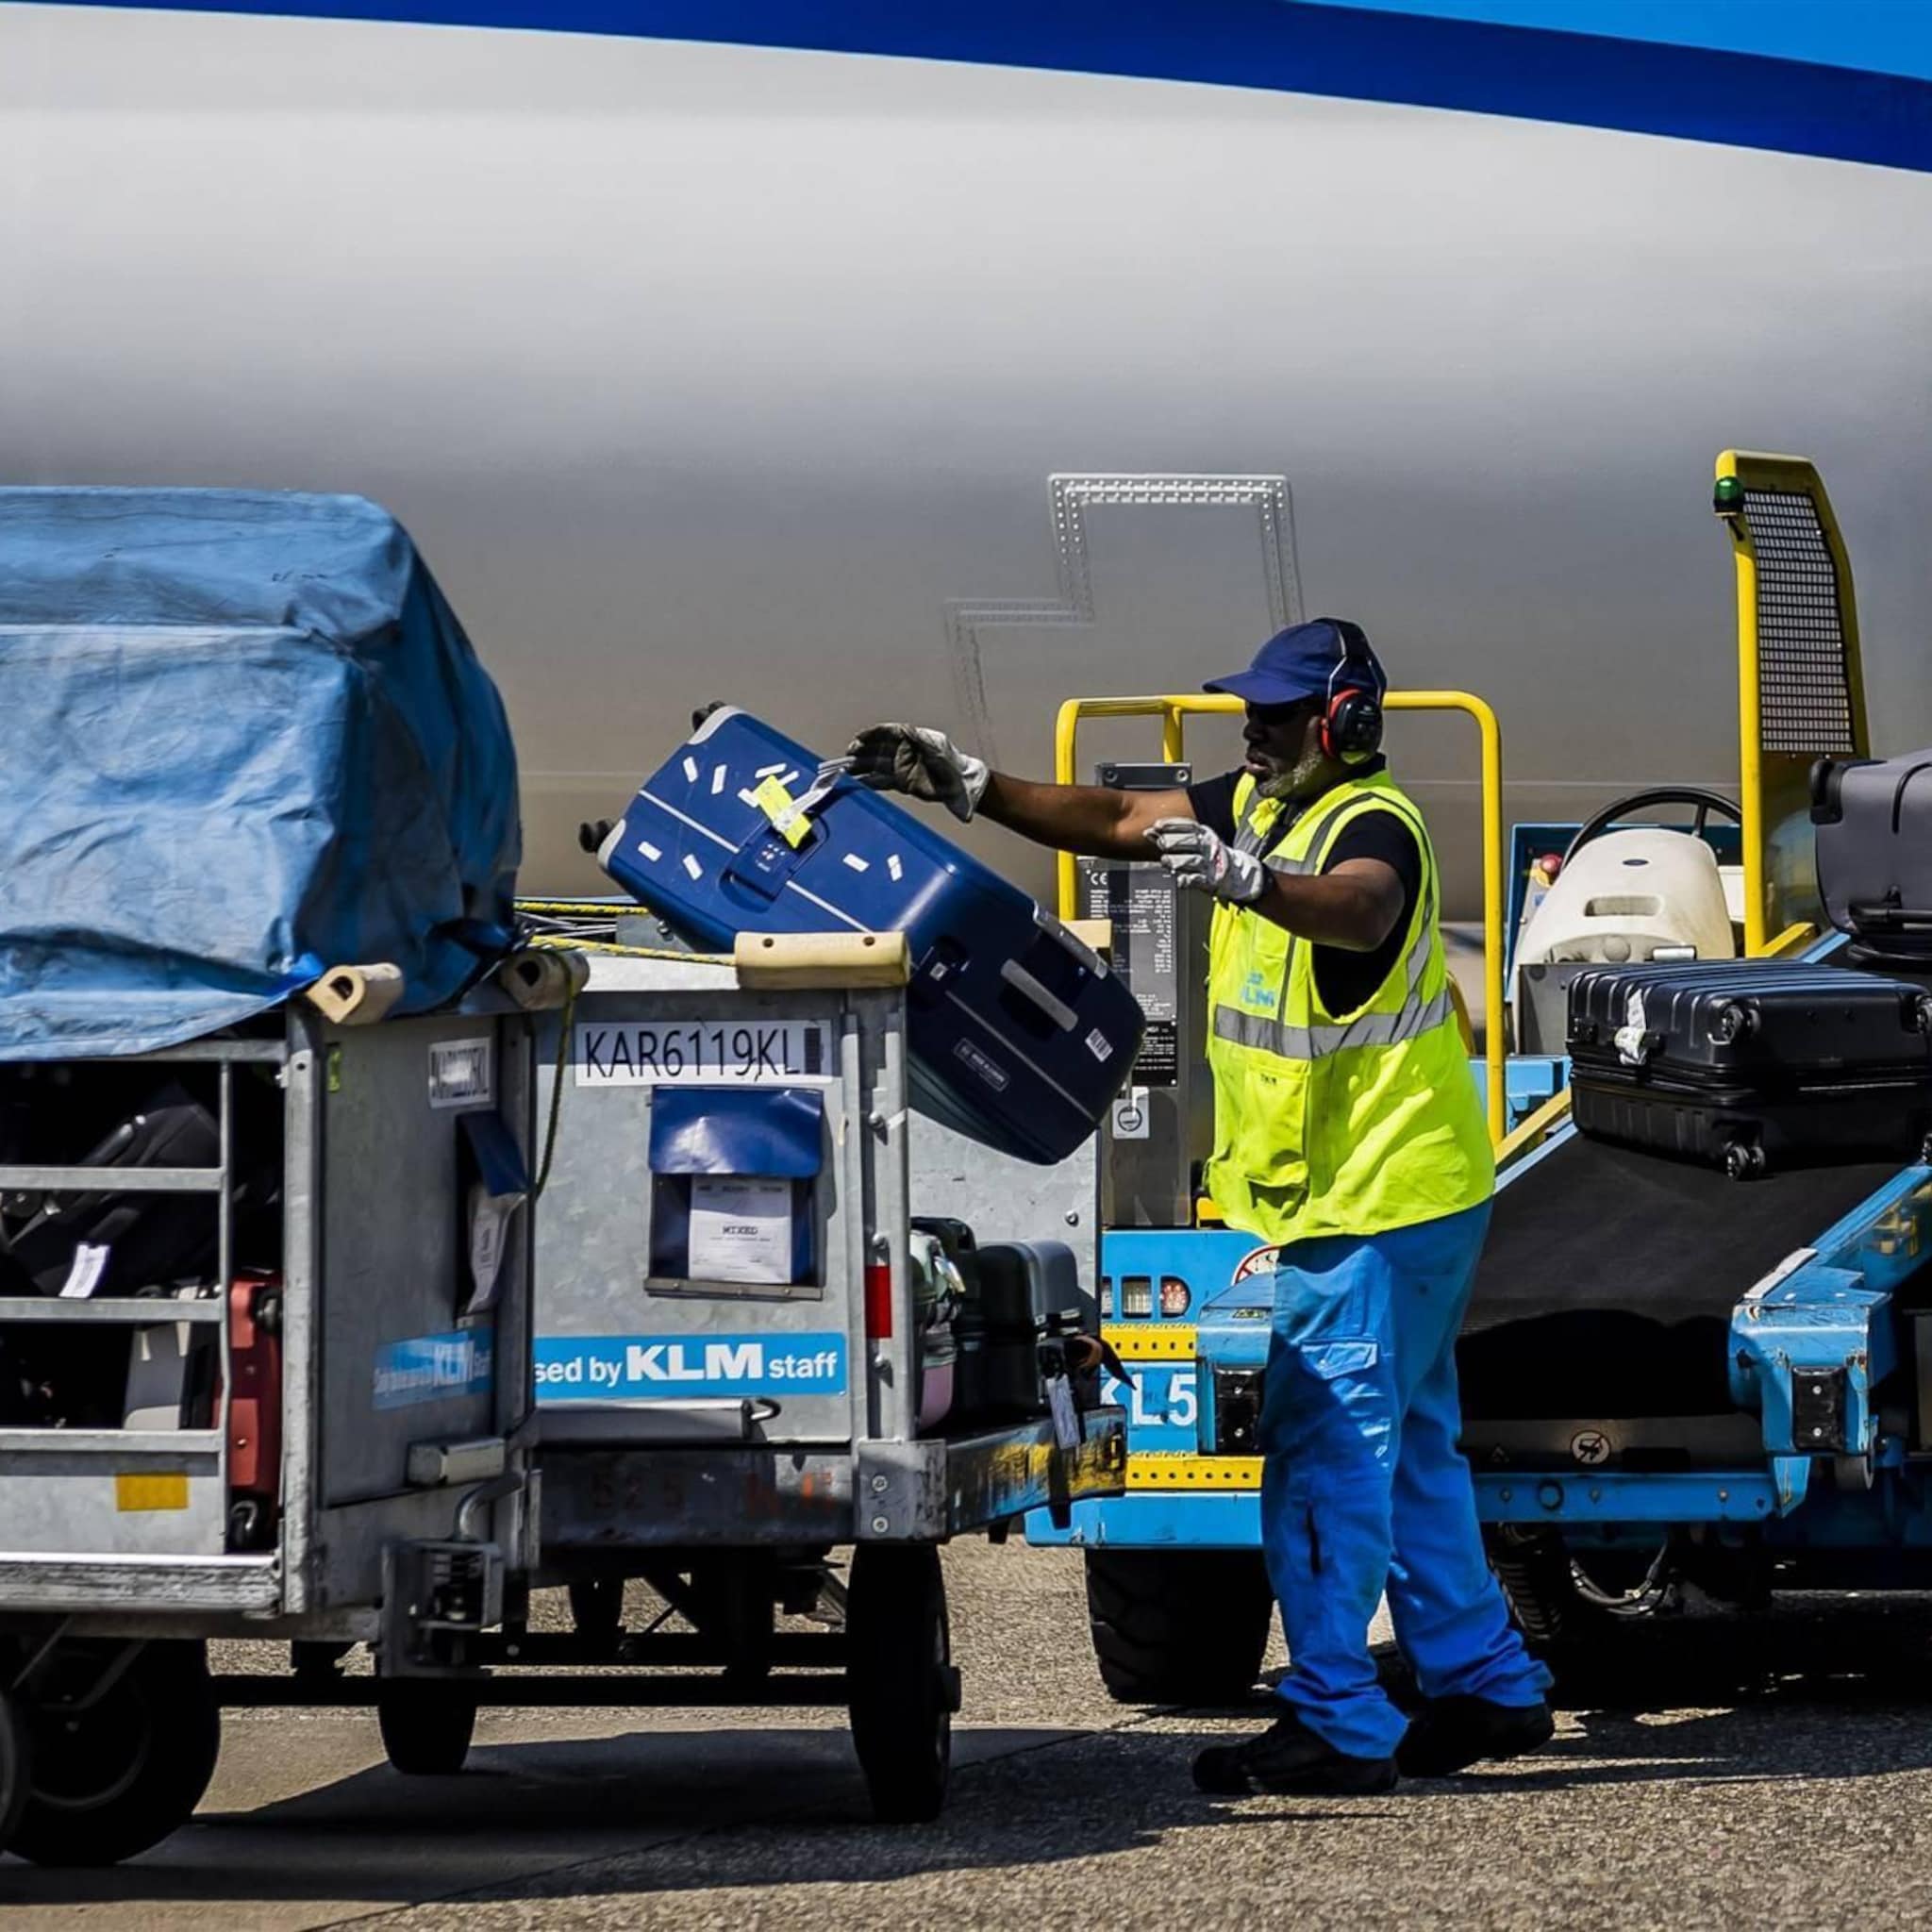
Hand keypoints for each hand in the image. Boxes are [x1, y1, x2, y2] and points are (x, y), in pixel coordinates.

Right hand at [842, 723, 990, 822]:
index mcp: (910, 739)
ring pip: (876, 765)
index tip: (858, 739)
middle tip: (847, 757)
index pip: (887, 733)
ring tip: (845, 772)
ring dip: (861, 767)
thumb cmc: (951, 765)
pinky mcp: (902, 782)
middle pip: (877, 749)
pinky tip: (857, 784)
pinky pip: (882, 781)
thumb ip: (919, 739)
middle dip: (861, 752)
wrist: (960, 786)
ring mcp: (901, 767)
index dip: (871, 735)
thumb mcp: (936, 749)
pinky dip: (869, 782)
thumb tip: (905, 729)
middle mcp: (903, 751)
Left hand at [1147, 818, 1264, 902]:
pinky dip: (1187, 880)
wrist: (1235, 875)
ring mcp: (1210, 864)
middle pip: (1190, 842)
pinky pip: (1198, 880)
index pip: (1189, 826)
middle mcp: (1209, 847)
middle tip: (1161, 842)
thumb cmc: (1208, 856)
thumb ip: (1169, 838)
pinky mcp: (1211, 881)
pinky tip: (1179, 879)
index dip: (1172, 825)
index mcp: (1205, 835)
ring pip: (1193, 860)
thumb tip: (1148, 832)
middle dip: (1173, 841)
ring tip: (1166, 860)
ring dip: (1177, 860)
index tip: (1158, 825)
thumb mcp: (1193, 843)